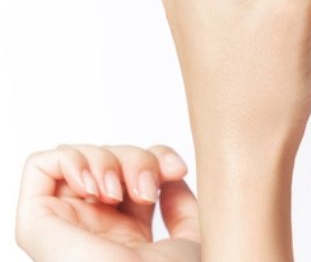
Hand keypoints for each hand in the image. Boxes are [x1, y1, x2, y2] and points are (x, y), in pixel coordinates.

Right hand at [15, 144, 198, 261]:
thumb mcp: (189, 237)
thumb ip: (181, 205)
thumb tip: (171, 175)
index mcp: (127, 233)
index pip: (132, 171)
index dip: (157, 157)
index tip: (177, 171)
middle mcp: (94, 226)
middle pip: (108, 158)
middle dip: (135, 159)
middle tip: (146, 189)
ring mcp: (66, 223)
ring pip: (78, 158)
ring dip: (107, 159)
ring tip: (119, 193)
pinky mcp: (37, 223)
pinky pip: (40, 166)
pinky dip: (72, 159)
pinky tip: (95, 184)